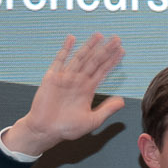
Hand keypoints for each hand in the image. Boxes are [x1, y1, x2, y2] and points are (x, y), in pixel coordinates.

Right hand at [5, 33, 126, 153]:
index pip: (102, 71)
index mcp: (87, 90)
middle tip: (117, 39)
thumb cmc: (67, 128)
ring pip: (80, 58)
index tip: (122, 51)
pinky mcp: (52, 78)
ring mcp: (65, 78)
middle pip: (94, 61)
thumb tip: (122, 100)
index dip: (112, 61)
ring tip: (99, 35)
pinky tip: (72, 39)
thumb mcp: (92, 121)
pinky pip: (59, 61)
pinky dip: (65, 50)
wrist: (45, 131)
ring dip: (89, 46)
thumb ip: (107, 110)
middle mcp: (78, 81)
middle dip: (105, 50)